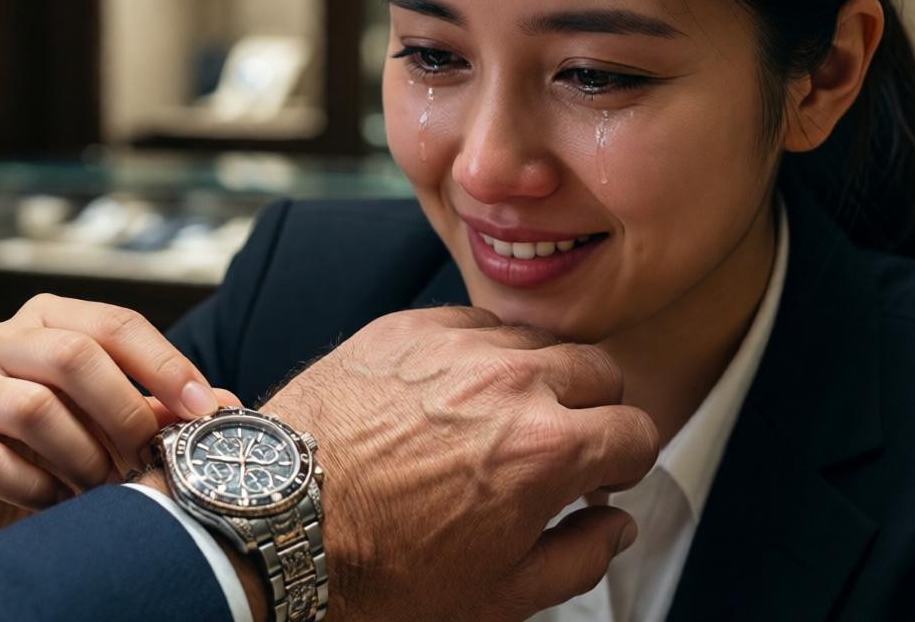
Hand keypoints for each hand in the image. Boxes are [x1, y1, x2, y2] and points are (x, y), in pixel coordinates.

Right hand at [0, 294, 240, 579]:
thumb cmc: (58, 445)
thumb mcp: (113, 419)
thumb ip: (165, 409)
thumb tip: (228, 409)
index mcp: (50, 319)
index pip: (117, 323)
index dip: (166, 365)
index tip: (202, 409)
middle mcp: (0, 341)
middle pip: (74, 357)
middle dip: (123, 412)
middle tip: (146, 457)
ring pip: (34, 409)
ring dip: (84, 456)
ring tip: (105, 487)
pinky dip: (39, 489)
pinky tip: (60, 505)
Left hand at [259, 306, 658, 620]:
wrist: (277, 523)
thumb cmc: (375, 565)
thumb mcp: (497, 596)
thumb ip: (579, 558)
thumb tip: (614, 526)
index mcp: (545, 449)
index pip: (637, 429)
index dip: (627, 460)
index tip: (604, 472)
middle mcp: (507, 382)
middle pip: (598, 369)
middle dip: (595, 410)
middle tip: (563, 443)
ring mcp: (453, 346)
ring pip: (535, 341)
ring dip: (537, 377)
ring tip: (500, 419)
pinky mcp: (404, 327)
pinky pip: (471, 322)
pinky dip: (477, 352)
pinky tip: (451, 392)